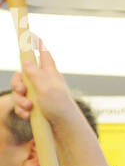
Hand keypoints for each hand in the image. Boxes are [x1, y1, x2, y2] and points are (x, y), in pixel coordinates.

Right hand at [11, 41, 108, 165]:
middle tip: (22, 92)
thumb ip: (35, 73)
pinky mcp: (37, 108)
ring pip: (21, 92)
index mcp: (50, 73)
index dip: (36, 44)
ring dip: (20, 100)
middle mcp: (45, 83)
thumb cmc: (60, 108)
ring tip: (29, 108)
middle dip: (18, 84)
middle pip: (23, 75)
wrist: (66, 131)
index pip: (42, 54)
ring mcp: (40, 96)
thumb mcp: (46, 87)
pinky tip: (28, 115)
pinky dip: (22, 110)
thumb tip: (27, 58)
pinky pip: (23, 105)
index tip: (31, 34)